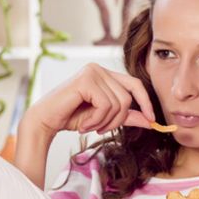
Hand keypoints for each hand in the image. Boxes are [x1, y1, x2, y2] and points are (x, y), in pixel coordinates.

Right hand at [25, 63, 154, 136]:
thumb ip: (128, 117)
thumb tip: (151, 121)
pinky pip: (105, 105)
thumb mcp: (106, 118)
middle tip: (101, 129)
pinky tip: (84, 124)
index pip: (135, 84)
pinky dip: (97, 120)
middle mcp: (99, 69)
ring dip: (105, 122)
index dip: (146, 102)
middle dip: (118, 119)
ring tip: (89, 126)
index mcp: (106, 74)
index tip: (152, 120)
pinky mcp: (85, 80)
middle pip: (128, 97)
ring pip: (118, 103)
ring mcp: (92, 72)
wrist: (46, 121)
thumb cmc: (73, 117)